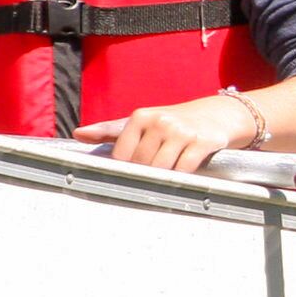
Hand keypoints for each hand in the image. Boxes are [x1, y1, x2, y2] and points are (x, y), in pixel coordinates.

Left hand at [74, 94, 255, 171]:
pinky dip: (182, 177)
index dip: (125, 171)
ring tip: (167, 180)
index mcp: (140, 116)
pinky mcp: (202, 141)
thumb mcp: (142, 123)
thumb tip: (78, 134)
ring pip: (162, 169)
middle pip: (142, 164)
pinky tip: (183, 176)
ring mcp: (181, 131)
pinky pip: (185, 169)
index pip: (122, 155)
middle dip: (146, 176)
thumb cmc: (172, 123)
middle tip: (152, 181)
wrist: (217, 115)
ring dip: (164, 179)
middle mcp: (160, 121)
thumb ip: (110, 131)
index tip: (131, 176)